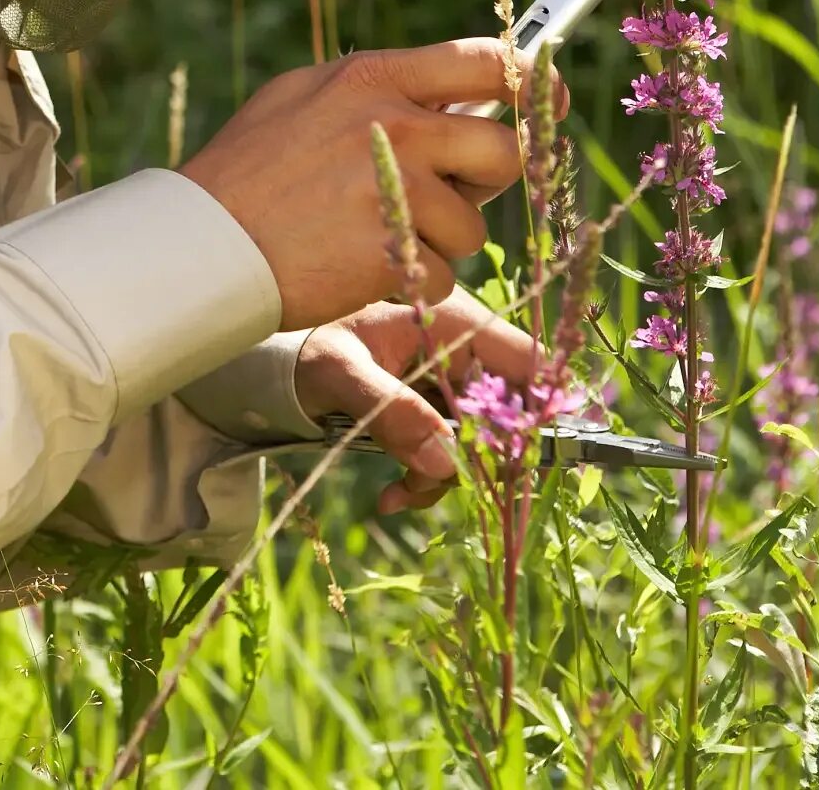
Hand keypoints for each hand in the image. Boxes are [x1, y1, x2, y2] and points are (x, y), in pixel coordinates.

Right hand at [181, 38, 560, 331]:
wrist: (200, 244)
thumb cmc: (246, 172)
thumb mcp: (300, 99)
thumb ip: (374, 91)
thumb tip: (455, 91)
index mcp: (371, 80)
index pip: (487, 63)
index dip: (530, 81)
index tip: (546, 94)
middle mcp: (392, 126)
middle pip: (505, 151)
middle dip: (486, 181)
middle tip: (445, 194)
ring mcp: (393, 190)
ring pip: (472, 225)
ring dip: (437, 241)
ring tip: (371, 236)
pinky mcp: (391, 252)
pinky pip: (441, 274)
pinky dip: (409, 280)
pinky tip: (356, 267)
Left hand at [296, 293, 543, 513]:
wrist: (280, 367)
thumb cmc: (310, 349)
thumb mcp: (342, 372)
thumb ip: (392, 411)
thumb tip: (447, 463)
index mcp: (455, 323)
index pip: (527, 362)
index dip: (538, 411)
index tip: (517, 459)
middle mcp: (465, 353)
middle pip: (509, 414)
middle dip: (478, 460)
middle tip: (435, 483)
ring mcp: (454, 388)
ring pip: (481, 445)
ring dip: (446, 478)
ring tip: (399, 491)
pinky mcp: (438, 416)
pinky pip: (453, 457)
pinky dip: (428, 481)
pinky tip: (392, 495)